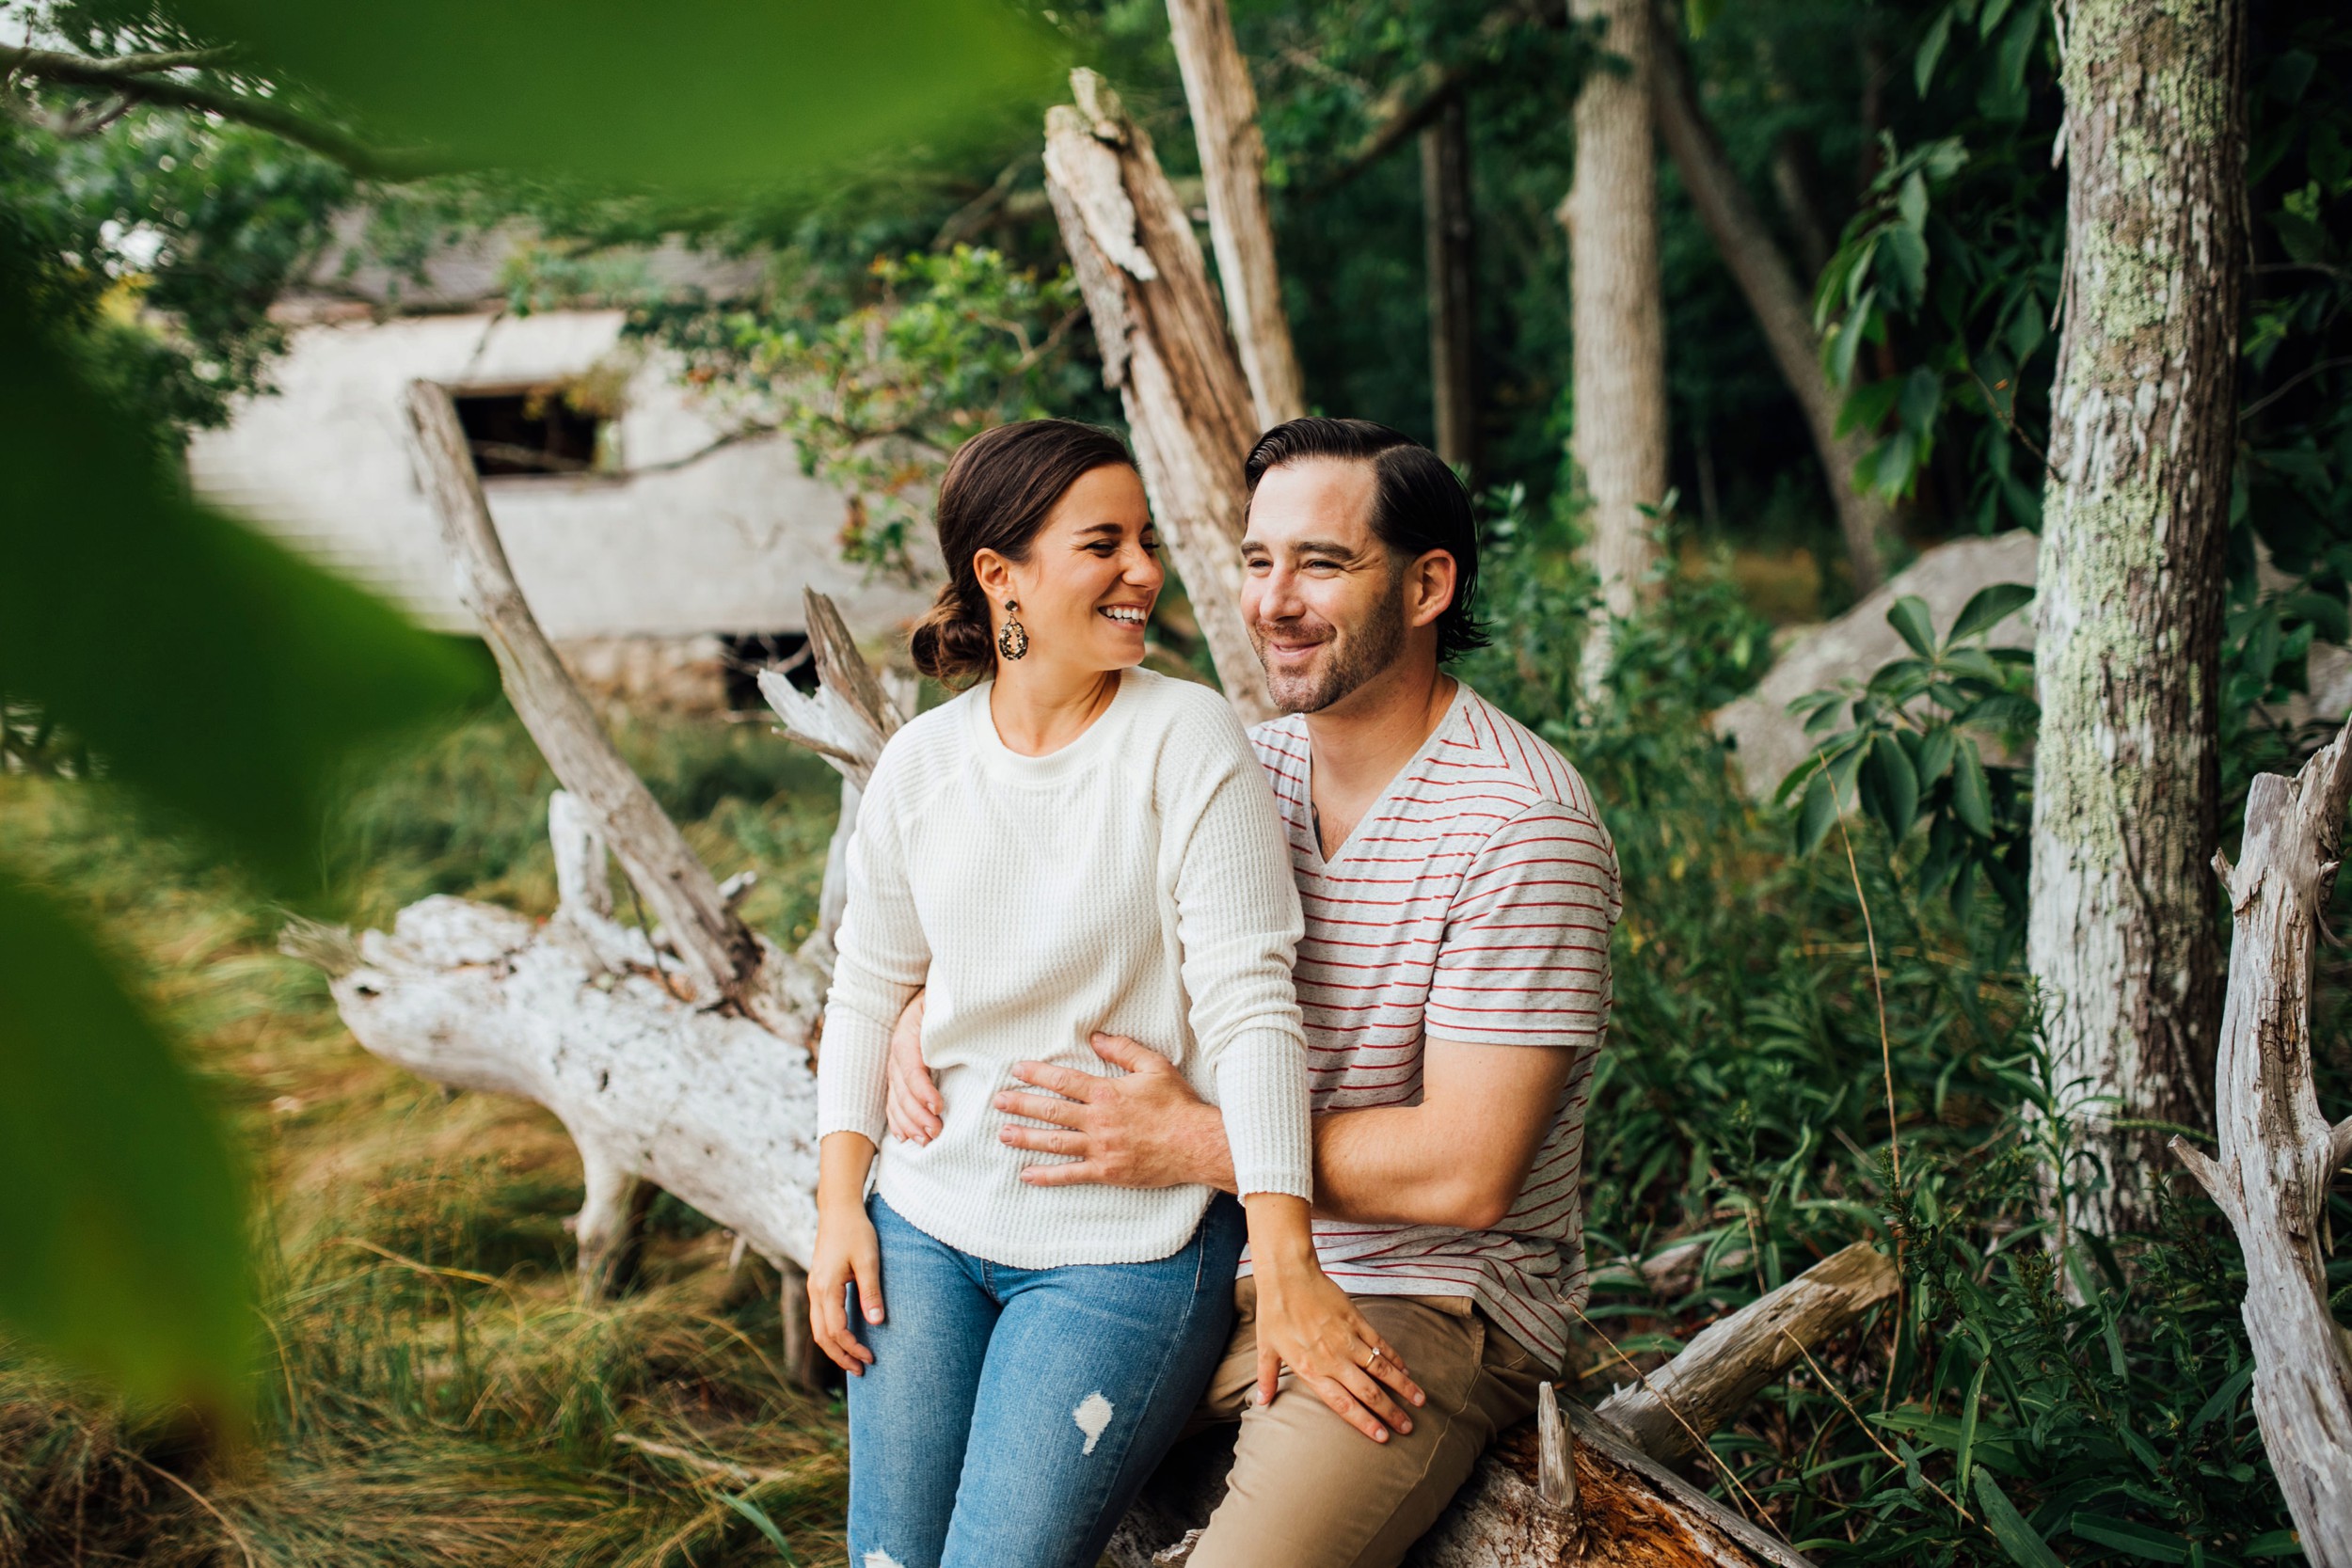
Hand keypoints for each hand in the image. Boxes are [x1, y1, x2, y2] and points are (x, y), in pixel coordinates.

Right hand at [806, 1200, 883, 1374]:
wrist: (838, 1209)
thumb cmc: (857, 1231)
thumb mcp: (869, 1260)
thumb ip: (871, 1292)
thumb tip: (876, 1323)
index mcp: (826, 1287)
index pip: (837, 1330)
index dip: (853, 1348)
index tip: (871, 1358)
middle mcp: (815, 1290)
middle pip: (822, 1336)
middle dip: (841, 1356)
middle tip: (862, 1370)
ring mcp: (814, 1287)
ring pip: (817, 1328)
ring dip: (834, 1347)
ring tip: (853, 1360)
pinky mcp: (817, 1283)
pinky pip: (819, 1316)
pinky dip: (830, 1333)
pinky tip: (845, 1336)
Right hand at [884, 991, 941, 1144]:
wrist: (928, 997)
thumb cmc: (943, 1003)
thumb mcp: (945, 1006)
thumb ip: (950, 1022)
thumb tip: (967, 1036)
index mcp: (907, 1037)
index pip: (910, 1069)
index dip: (922, 1090)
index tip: (938, 1106)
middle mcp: (896, 1055)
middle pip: (902, 1091)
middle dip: (917, 1115)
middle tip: (936, 1132)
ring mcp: (894, 1069)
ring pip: (895, 1102)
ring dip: (909, 1124)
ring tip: (926, 1140)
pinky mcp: (897, 1078)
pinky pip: (892, 1104)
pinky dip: (897, 1122)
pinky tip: (905, 1137)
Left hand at [995, 1033, 1231, 1189]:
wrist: (1195, 1143)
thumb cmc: (1177, 1104)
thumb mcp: (1154, 1067)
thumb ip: (1123, 1050)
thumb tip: (1096, 1038)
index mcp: (1106, 1093)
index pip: (1063, 1081)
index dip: (1037, 1075)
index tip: (1016, 1071)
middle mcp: (1097, 1120)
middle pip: (1050, 1111)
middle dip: (1021, 1105)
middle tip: (998, 1102)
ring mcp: (1100, 1148)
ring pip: (1054, 1143)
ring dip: (1025, 1138)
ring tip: (1003, 1134)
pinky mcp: (1106, 1171)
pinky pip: (1070, 1174)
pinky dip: (1046, 1176)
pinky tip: (1027, 1174)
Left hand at [1250, 1241, 1425, 1442]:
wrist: (1288, 1275)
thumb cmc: (1274, 1312)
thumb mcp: (1265, 1348)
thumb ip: (1268, 1378)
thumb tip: (1262, 1403)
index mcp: (1311, 1370)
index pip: (1343, 1405)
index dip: (1365, 1423)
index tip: (1382, 1437)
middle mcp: (1333, 1359)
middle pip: (1369, 1392)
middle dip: (1391, 1412)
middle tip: (1407, 1428)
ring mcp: (1348, 1339)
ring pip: (1382, 1369)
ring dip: (1403, 1387)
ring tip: (1419, 1402)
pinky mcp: (1357, 1320)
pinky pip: (1381, 1343)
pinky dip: (1395, 1358)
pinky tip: (1406, 1370)